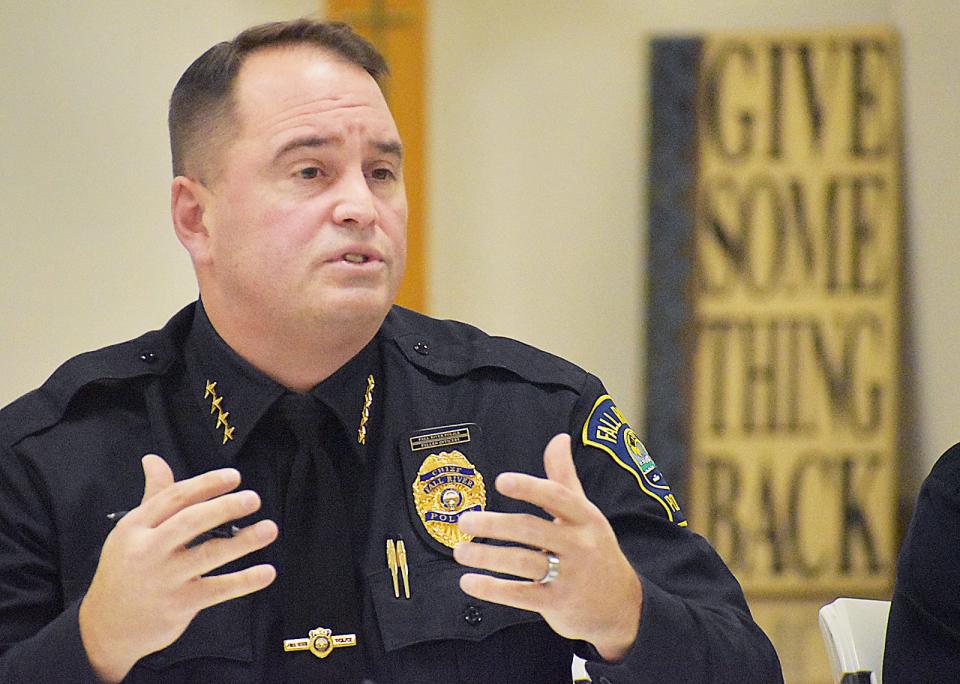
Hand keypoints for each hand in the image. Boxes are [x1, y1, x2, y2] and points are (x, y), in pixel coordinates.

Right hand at [79, 455, 277, 681]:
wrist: (106, 627)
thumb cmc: (126, 569)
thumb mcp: (131, 532)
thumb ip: (154, 497)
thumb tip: (152, 459)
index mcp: (135, 527)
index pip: (175, 498)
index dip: (206, 484)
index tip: (235, 477)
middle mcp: (148, 551)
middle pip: (192, 522)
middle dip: (225, 507)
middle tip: (253, 499)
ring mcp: (164, 579)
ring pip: (209, 554)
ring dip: (244, 541)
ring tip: (270, 529)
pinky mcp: (179, 605)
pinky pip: (218, 589)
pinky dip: (245, 581)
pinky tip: (267, 572)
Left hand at [454, 434, 641, 660]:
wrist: (622, 606)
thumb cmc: (595, 550)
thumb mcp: (586, 513)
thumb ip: (565, 477)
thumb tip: (559, 437)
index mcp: (585, 518)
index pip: (557, 497)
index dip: (529, 488)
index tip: (501, 481)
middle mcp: (579, 545)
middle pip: (531, 530)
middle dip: (494, 524)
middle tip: (464, 521)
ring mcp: (569, 576)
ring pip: (522, 562)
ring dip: (487, 557)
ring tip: (460, 551)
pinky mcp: (558, 603)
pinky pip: (520, 595)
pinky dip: (492, 589)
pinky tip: (469, 582)